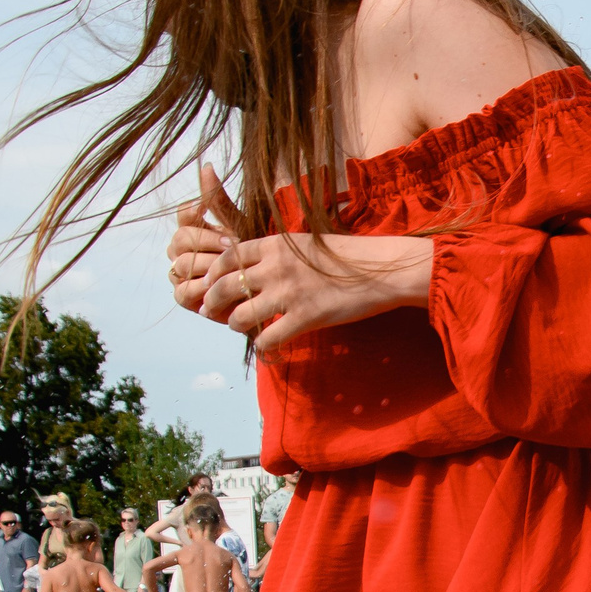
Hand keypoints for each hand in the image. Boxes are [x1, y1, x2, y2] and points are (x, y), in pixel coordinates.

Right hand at [168, 164, 250, 314]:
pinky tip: (219, 286)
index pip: (184, 214)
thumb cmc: (251, 256)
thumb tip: (206, 166)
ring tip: (230, 267)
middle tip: (231, 245)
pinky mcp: (184, 297)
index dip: (195, 211)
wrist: (263, 290)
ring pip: (182, 263)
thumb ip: (220, 202)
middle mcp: (182, 249)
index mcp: (194, 228)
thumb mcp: (240, 227)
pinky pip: (183, 290)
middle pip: (181, 238)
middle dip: (208, 241)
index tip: (213, 215)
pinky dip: (201, 288)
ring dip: (209, 264)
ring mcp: (180, 273)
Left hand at [195, 227, 435, 353]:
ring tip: (240, 327)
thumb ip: (278, 253)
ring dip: (234, 325)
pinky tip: (267, 347)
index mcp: (275, 245)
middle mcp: (275, 268)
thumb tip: (256, 268)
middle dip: (212, 302)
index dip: (213, 273)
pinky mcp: (304, 318)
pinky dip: (263, 346)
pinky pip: (269, 338)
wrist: (380, 270)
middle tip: (210, 311)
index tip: (210, 284)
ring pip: (240, 316)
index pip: (228, 257)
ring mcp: (288, 294)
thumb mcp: (305, 244)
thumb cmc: (347, 255)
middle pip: (226, 286)